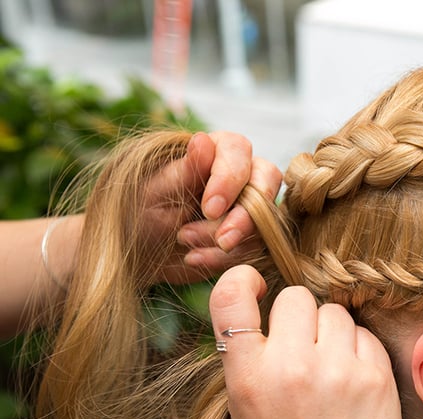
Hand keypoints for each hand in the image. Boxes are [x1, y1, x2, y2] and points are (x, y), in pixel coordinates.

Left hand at [142, 131, 281, 283]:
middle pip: (266, 180)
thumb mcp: (156, 194)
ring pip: (265, 217)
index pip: (238, 150)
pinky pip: (259, 246)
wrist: (140, 252)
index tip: (210, 208)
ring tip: (188, 249)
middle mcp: (240, 173)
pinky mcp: (254, 233)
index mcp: (214, 150)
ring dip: (231, 240)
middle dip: (245, 216)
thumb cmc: (141, 214)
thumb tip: (202, 140)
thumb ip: (185, 171)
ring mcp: (251, 204)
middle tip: (222, 240)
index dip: (229, 179)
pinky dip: (229, 258)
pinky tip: (195, 258)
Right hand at [209, 265, 401, 418]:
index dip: (241, 280)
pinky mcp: (377, 378)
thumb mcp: (241, 413)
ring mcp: (339, 371)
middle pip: (296, 297)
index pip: (231, 299)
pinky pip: (365, 335)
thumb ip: (246, 361)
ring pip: (335, 312)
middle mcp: (292, 368)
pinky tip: (351, 381)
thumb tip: (259, 312)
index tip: (254, 284)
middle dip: (297, 316)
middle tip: (301, 344)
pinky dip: (357, 351)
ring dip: (330, 333)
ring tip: (329, 368)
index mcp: (248, 377)